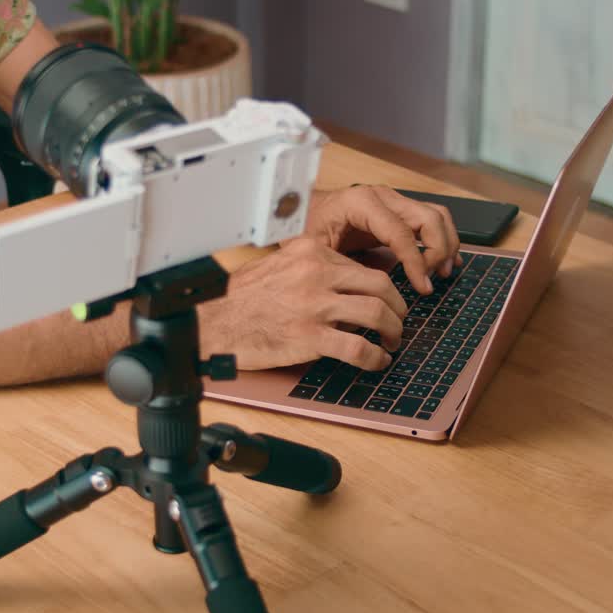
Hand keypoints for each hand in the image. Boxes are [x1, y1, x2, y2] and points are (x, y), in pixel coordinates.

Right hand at [201, 236, 408, 371]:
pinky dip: (375, 357)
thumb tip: (347, 285)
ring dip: (392, 331)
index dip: (380, 288)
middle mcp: (315, 273)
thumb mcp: (279, 266)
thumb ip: (312, 270)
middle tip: (398, 321)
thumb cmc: (241, 300)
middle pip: (379, 284)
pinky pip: (358, 347)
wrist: (214, 324)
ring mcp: (314, 305)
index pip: (361, 266)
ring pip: (376, 313)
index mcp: (309, 251)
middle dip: (397, 306)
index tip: (385, 301)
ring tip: (392, 342)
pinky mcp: (310, 337)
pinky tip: (377, 361)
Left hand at [301, 184, 461, 293]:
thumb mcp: (313, 248)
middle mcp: (382, 196)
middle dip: (438, 251)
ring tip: (442, 273)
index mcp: (361, 202)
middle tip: (431, 281)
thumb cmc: (303, 228)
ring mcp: (393, 200)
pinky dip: (443, 239)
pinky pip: (431, 219)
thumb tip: (370, 290)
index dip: (416, 262)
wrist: (298, 209)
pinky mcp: (398, 210)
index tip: (423, 288)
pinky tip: (444, 263)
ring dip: (446, 244)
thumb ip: (339, 265)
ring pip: (436, 216)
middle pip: (429, 218)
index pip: (401, 232)